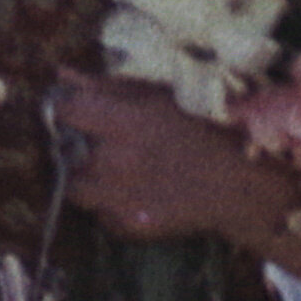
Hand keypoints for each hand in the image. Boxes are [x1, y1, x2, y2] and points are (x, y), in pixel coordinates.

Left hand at [53, 73, 284, 244]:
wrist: (239, 184)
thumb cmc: (201, 129)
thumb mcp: (158, 96)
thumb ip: (106, 87)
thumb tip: (61, 75)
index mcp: (125, 121)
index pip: (64, 110)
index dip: (65, 109)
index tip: (75, 112)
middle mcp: (116, 160)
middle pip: (66, 152)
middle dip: (78, 147)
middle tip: (103, 145)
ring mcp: (120, 197)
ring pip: (75, 187)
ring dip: (88, 178)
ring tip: (117, 171)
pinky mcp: (128, 225)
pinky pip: (99, 214)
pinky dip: (109, 205)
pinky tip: (135, 193)